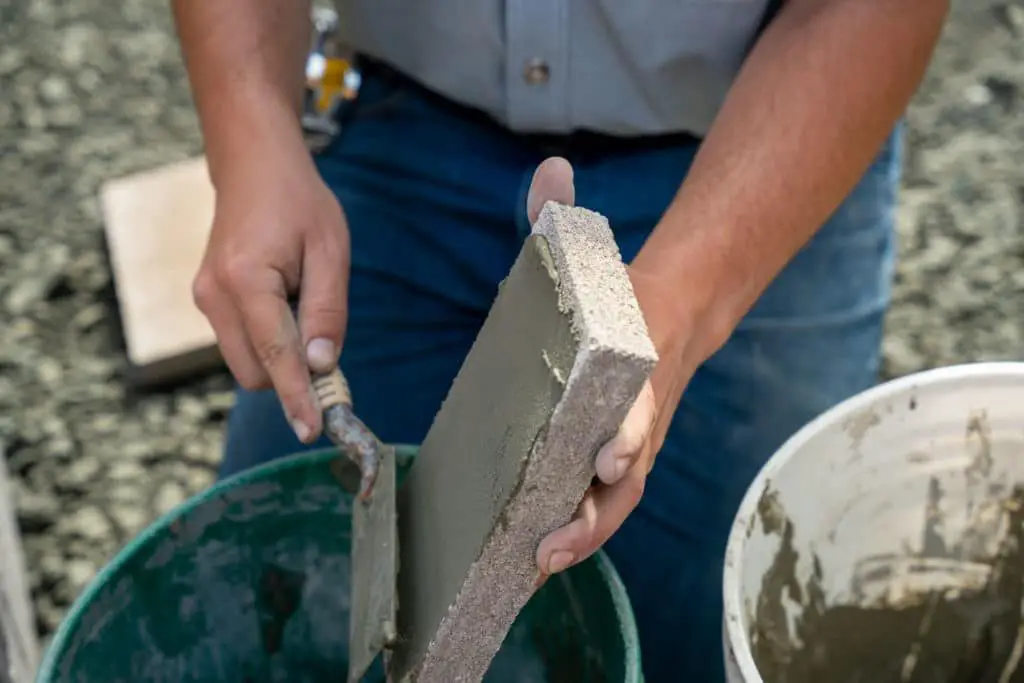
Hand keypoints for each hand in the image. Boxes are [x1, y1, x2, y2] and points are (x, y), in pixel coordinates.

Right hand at [192, 138, 348, 443]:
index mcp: (245, 279)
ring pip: (246, 363)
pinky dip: (268, 343)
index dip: (297, 397)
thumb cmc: (298, 202)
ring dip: (280, 358)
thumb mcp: (330, 251)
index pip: (275, 356)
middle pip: (255, 372)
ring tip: (303, 304)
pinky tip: (286, 303)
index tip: (313, 430)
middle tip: (328, 350)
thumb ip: (327, 311)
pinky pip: (241, 343)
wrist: (253, 166)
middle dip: (292, 376)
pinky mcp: (207, 301)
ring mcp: (205, 300)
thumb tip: (322, 366)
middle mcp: (214, 295)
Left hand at [531, 161, 700, 580]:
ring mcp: (633, 443)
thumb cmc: (620, 293)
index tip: (610, 459)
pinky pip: (603, 502)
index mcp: (635, 369)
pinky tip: (540, 553)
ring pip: (616, 501)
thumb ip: (564, 217)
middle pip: (627, 477)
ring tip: (540, 563)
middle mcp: (639, 416)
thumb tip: (549, 167)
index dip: (628, 434)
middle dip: (595, 514)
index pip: (639, 407)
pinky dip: (579, 528)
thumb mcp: (591, 254)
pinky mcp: (618, 458)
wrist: (674, 313)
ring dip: (583, 535)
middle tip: (552, 546)